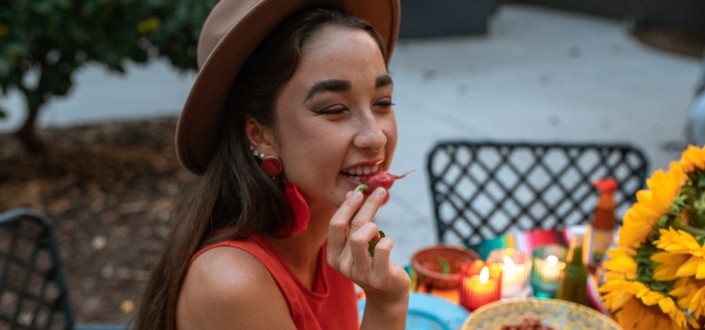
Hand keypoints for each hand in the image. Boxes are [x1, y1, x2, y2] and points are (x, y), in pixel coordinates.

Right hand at [327, 187, 408, 327]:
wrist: (387, 292)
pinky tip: (388, 243)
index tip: (359, 192)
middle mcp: (343, 265)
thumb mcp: (359, 243)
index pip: (335, 224)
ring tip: (379, 231)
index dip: (347, 206)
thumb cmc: (373, 261)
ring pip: (360, 237)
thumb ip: (354, 222)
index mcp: (334, 254)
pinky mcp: (378, 278)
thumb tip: (353, 194)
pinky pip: (382, 250)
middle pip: (352, 226)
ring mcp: (359, 273)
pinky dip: (387, 241)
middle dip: (367, 205)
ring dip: (373, 226)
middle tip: (380, 192)